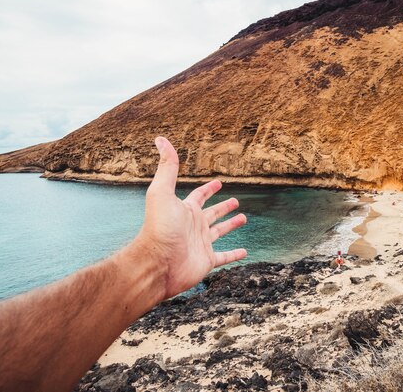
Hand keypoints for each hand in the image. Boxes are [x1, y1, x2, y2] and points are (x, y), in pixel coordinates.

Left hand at [133, 136, 246, 298]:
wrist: (157, 263)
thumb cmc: (159, 228)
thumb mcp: (162, 192)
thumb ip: (167, 167)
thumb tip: (160, 139)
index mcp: (185, 210)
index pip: (199, 196)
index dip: (209, 188)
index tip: (219, 182)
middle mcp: (194, 226)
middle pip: (212, 213)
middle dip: (223, 206)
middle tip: (236, 200)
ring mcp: (201, 244)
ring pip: (220, 232)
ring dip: (231, 225)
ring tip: (243, 218)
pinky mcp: (206, 261)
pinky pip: (224, 257)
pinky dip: (235, 255)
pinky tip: (245, 252)